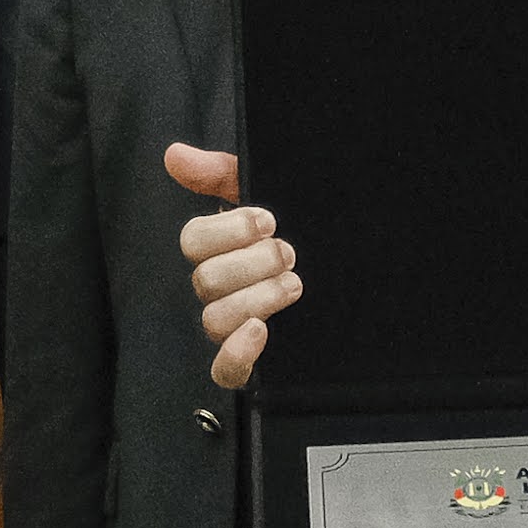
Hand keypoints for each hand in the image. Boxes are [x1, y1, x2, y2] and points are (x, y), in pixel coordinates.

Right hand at [165, 142, 296, 389]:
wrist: (354, 269)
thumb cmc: (300, 230)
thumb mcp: (265, 192)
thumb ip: (221, 172)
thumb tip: (174, 155)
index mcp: (217, 249)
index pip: (193, 241)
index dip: (228, 231)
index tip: (269, 220)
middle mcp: (217, 289)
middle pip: (205, 280)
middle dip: (252, 263)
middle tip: (289, 253)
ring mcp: (231, 327)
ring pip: (214, 320)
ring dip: (256, 298)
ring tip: (294, 284)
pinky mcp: (250, 361)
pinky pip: (224, 372)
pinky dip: (237, 354)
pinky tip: (260, 331)